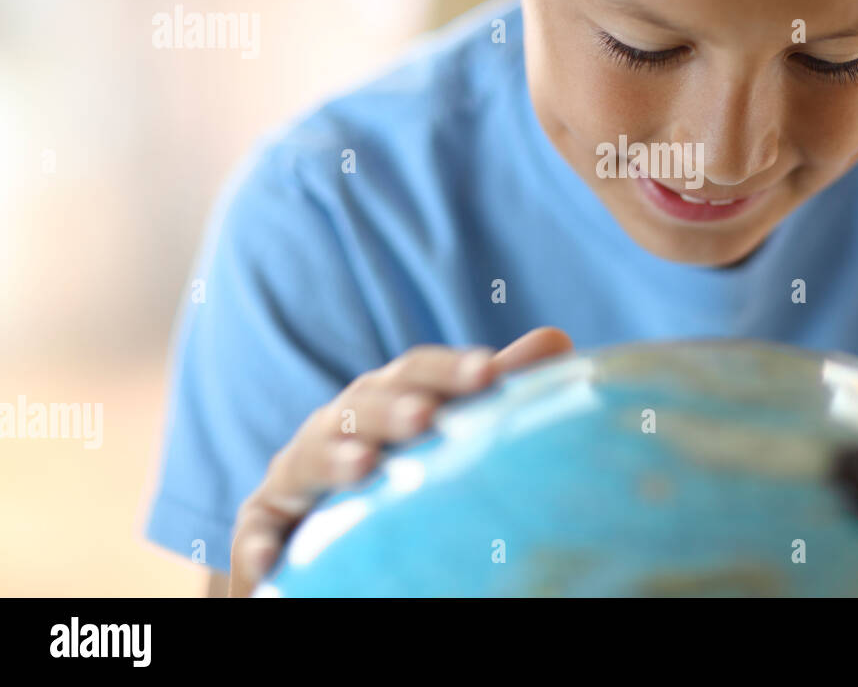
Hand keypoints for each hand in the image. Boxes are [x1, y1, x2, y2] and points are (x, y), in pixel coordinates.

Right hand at [227, 326, 573, 596]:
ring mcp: (295, 473)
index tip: (491, 373)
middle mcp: (336, 425)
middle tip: (426, 418)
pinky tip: (272, 561)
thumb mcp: (444, 426)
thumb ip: (492, 391)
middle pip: (361, 407)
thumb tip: (558, 339)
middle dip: (391, 409)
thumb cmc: (400, 465)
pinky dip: (259, 544)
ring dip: (335, 461)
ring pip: (310, 458)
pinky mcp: (261, 525)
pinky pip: (256, 531)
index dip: (449, 370)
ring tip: (364, 469)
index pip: (416, 373)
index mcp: (384, 397)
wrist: (320, 530)